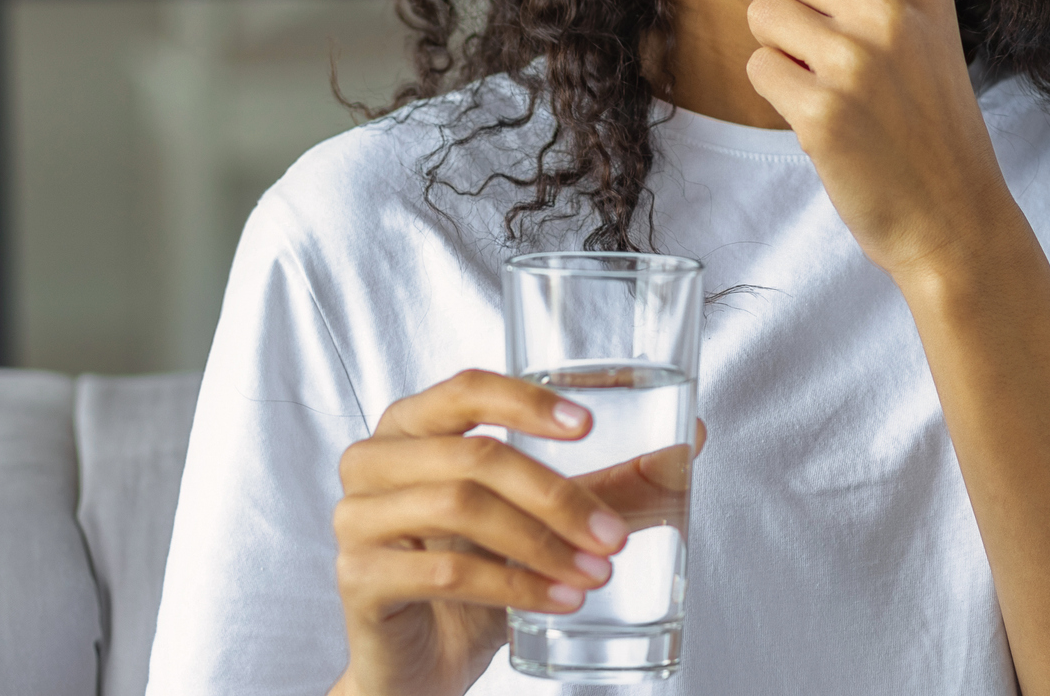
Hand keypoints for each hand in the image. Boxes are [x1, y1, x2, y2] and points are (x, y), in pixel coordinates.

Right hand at [328, 369, 702, 695]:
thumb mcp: (544, 521)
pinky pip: (445, 570)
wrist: (420, 661)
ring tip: (596, 572)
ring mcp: (356, 517)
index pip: (467, 388)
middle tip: (615, 536)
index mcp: (413, 424)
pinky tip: (560, 600)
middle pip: (474, 456)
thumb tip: (694, 437)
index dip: (526, 402)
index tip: (587, 425)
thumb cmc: (475, 572)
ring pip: (461, 510)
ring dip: (542, 544)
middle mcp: (375, 459)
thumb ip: (610, 480)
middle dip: (558, 496)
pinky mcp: (357, 576)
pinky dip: (515, 586)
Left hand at [742, 0, 1018, 276]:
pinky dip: (778, 90)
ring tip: (829, 82)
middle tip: (825, 47)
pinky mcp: (822, 113)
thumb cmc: (928, 114)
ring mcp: (856, 62)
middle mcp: (890, 10)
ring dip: (781, 47)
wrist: (955, 213)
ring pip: (764, 13)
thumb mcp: (923, 23)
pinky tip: (821, 114)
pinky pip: (760, 68)